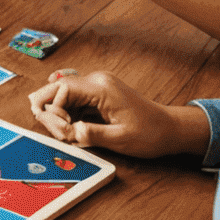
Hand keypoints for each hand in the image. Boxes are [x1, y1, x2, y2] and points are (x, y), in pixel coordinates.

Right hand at [28, 71, 210, 158]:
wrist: (170, 129)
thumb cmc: (150, 133)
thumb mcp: (121, 138)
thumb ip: (91, 134)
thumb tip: (68, 132)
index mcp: (102, 88)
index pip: (61, 88)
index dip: (53, 110)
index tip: (63, 131)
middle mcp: (96, 80)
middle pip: (57, 87)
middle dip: (49, 109)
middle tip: (57, 132)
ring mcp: (97, 85)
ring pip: (61, 93)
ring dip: (56, 112)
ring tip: (66, 133)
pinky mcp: (97, 93)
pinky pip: (71, 97)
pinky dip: (65, 110)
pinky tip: (67, 123)